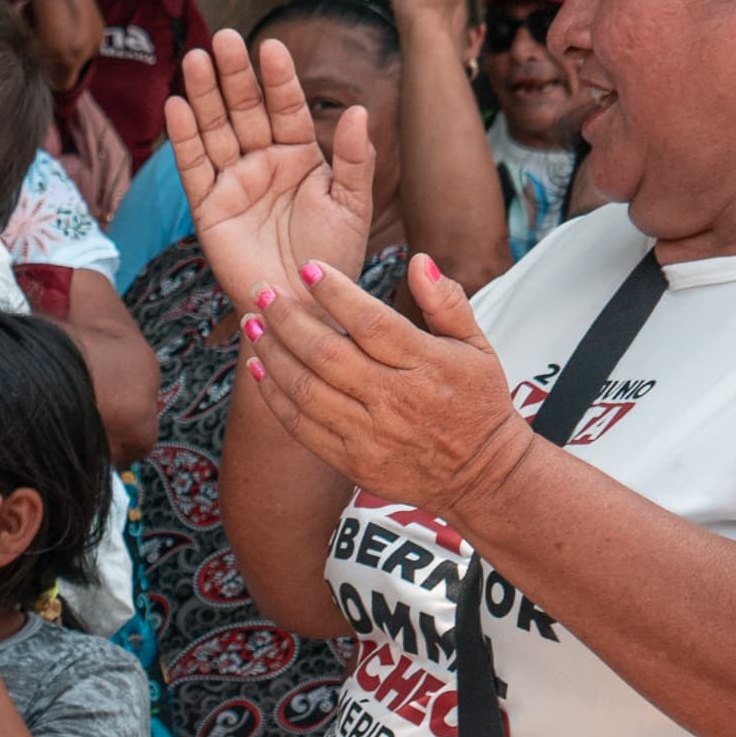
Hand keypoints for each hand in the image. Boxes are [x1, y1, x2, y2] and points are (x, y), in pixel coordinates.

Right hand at [170, 27, 370, 311]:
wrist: (304, 309)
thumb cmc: (334, 259)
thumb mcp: (353, 205)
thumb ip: (355, 158)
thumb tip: (357, 109)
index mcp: (301, 156)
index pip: (286, 107)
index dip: (278, 78)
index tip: (271, 47)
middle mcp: (264, 162)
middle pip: (246, 109)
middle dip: (235, 75)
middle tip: (225, 38)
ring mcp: (234, 183)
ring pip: (216, 129)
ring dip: (204, 95)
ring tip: (196, 59)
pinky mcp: (208, 209)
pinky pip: (194, 167)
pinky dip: (184, 138)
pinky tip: (176, 105)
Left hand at [234, 253, 535, 516]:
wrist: (482, 476)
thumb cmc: (478, 401)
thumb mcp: (478, 346)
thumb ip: (446, 303)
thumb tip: (419, 260)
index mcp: (428, 366)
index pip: (372, 323)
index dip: (335, 293)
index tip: (307, 267)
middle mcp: (396, 400)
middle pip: (327, 355)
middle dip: (288, 319)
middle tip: (263, 290)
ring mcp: (371, 434)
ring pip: (306, 390)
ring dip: (272, 354)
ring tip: (253, 324)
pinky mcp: (353, 461)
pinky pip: (301, 426)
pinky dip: (274, 396)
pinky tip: (257, 369)